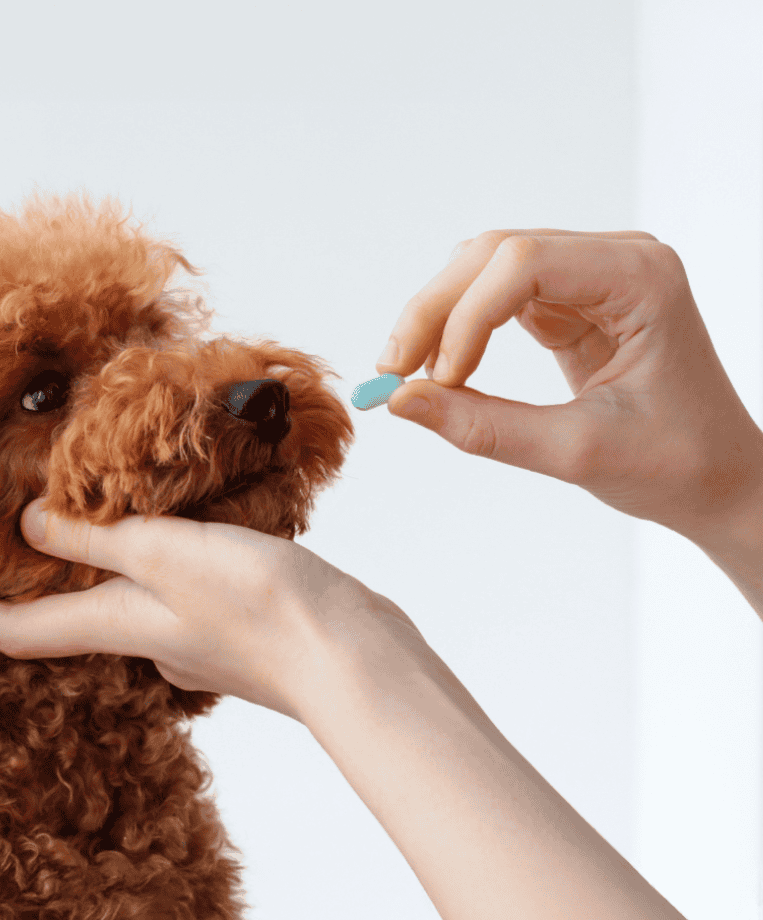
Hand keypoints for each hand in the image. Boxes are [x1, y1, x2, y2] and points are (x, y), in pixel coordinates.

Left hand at [0, 503, 428, 724]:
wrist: (355, 658)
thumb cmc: (263, 610)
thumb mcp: (167, 554)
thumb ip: (98, 536)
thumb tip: (25, 524)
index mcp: (117, 624)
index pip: (19, 631)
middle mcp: (145, 639)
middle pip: (65, 619)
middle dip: (31, 588)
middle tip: (1, 543)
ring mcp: (190, 637)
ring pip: (122, 602)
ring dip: (94, 571)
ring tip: (82, 522)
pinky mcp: (231, 624)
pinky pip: (171, 591)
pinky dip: (151, 565)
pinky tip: (173, 533)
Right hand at [378, 229, 762, 544]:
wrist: (716, 478)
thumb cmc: (672, 464)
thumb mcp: (575, 452)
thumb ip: (484, 427)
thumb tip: (399, 403)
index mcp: (641, 280)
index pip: (525, 263)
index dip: (465, 317)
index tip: (436, 382)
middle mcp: (617, 260)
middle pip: (495, 253)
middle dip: (435, 309)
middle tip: (392, 372)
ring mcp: (592, 276)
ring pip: (485, 267)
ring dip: (438, 315)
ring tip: (408, 374)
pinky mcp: (571, 301)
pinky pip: (496, 296)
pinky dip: (458, 329)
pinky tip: (440, 369)